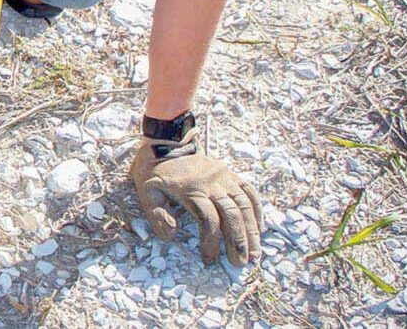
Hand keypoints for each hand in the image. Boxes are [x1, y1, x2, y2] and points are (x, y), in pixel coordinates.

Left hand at [130, 129, 262, 264]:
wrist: (167, 143)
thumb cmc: (155, 172)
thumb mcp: (147, 191)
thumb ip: (156, 215)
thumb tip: (171, 235)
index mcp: (191, 191)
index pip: (208, 220)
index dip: (211, 242)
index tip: (210, 261)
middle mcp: (212, 184)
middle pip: (231, 214)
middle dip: (238, 241)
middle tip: (239, 263)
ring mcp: (225, 178)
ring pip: (244, 205)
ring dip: (251, 230)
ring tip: (254, 253)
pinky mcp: (231, 174)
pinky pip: (250, 192)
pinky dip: (257, 210)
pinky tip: (259, 228)